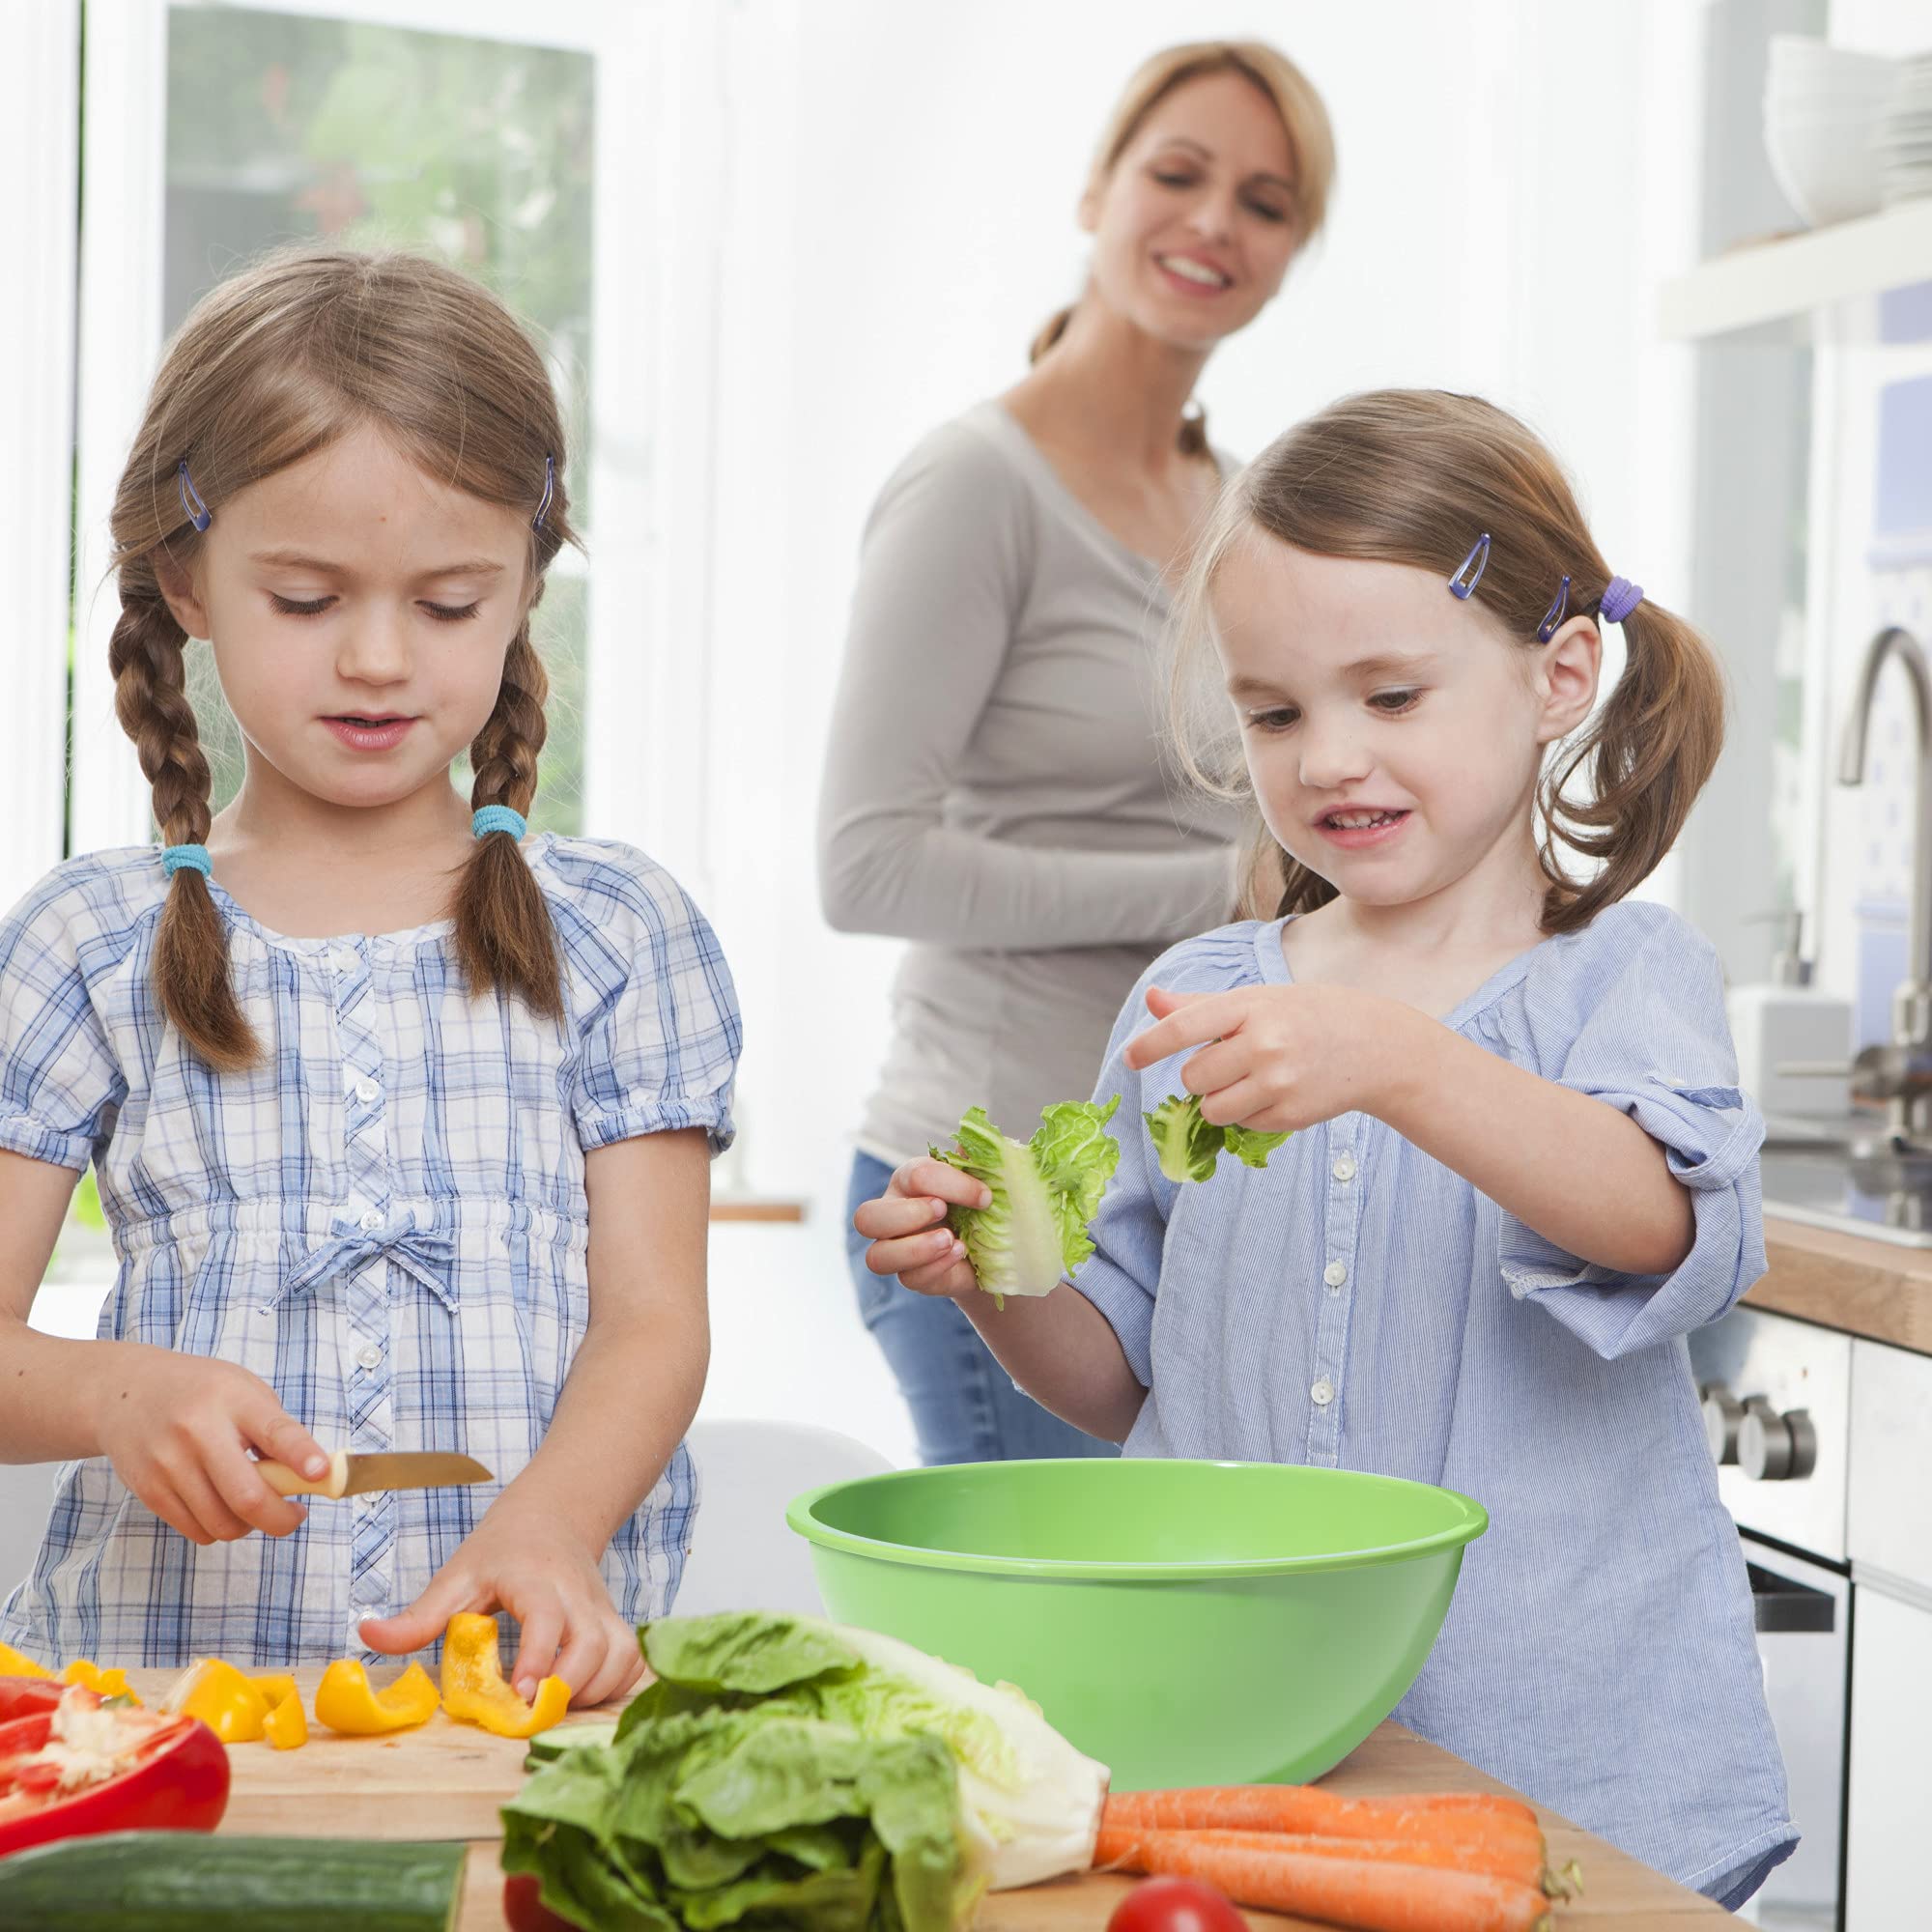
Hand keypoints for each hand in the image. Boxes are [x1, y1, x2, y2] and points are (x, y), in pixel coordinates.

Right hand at [92, 1344, 328, 1545]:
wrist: (127, 1392)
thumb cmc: (202, 1393)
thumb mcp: (245, 1391)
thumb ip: (276, 1431)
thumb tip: (310, 1478)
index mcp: (234, 1400)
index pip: (276, 1432)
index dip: (302, 1456)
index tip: (322, 1473)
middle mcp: (198, 1432)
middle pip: (247, 1497)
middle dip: (282, 1519)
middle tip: (295, 1514)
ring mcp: (169, 1465)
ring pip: (222, 1524)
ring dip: (250, 1525)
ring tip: (255, 1506)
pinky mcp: (148, 1490)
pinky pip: (196, 1531)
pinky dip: (219, 1528)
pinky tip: (222, 1506)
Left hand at [357, 1499, 643, 1708]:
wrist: (552, 1516)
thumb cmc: (501, 1550)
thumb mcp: (456, 1576)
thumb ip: (417, 1615)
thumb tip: (365, 1635)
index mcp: (535, 1580)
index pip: (545, 1618)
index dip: (537, 1658)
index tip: (520, 1696)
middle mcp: (577, 1594)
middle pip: (593, 1643)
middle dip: (569, 1686)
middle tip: (531, 1714)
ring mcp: (601, 1608)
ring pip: (619, 1653)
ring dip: (593, 1690)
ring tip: (552, 1706)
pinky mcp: (614, 1622)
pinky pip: (631, 1658)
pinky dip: (615, 1684)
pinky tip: (583, 1695)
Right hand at [852, 1157, 987, 1299]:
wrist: (996, 1245)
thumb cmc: (982, 1203)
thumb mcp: (984, 1178)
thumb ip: (977, 1160)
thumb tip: (973, 1141)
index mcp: (909, 1181)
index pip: (914, 1175)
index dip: (951, 1183)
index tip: (985, 1196)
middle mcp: (892, 1214)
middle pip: (866, 1217)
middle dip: (907, 1215)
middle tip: (944, 1211)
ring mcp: (898, 1250)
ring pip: (876, 1257)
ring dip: (915, 1249)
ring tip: (950, 1240)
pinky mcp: (913, 1276)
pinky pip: (909, 1278)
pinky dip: (937, 1266)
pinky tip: (960, 1253)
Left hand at [1120, 983, 1421, 1133]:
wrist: (1375, 1046)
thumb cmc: (1307, 1015)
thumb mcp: (1259, 999)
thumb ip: (1201, 1006)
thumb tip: (1152, 1000)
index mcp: (1251, 1006)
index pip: (1185, 1027)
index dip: (1150, 1045)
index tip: (1131, 1058)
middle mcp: (1264, 1043)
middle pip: (1194, 1077)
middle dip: (1201, 1076)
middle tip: (1230, 1062)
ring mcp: (1278, 1082)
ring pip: (1213, 1108)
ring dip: (1220, 1100)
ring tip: (1252, 1079)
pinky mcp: (1290, 1115)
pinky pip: (1242, 1124)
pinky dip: (1249, 1113)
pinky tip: (1278, 1092)